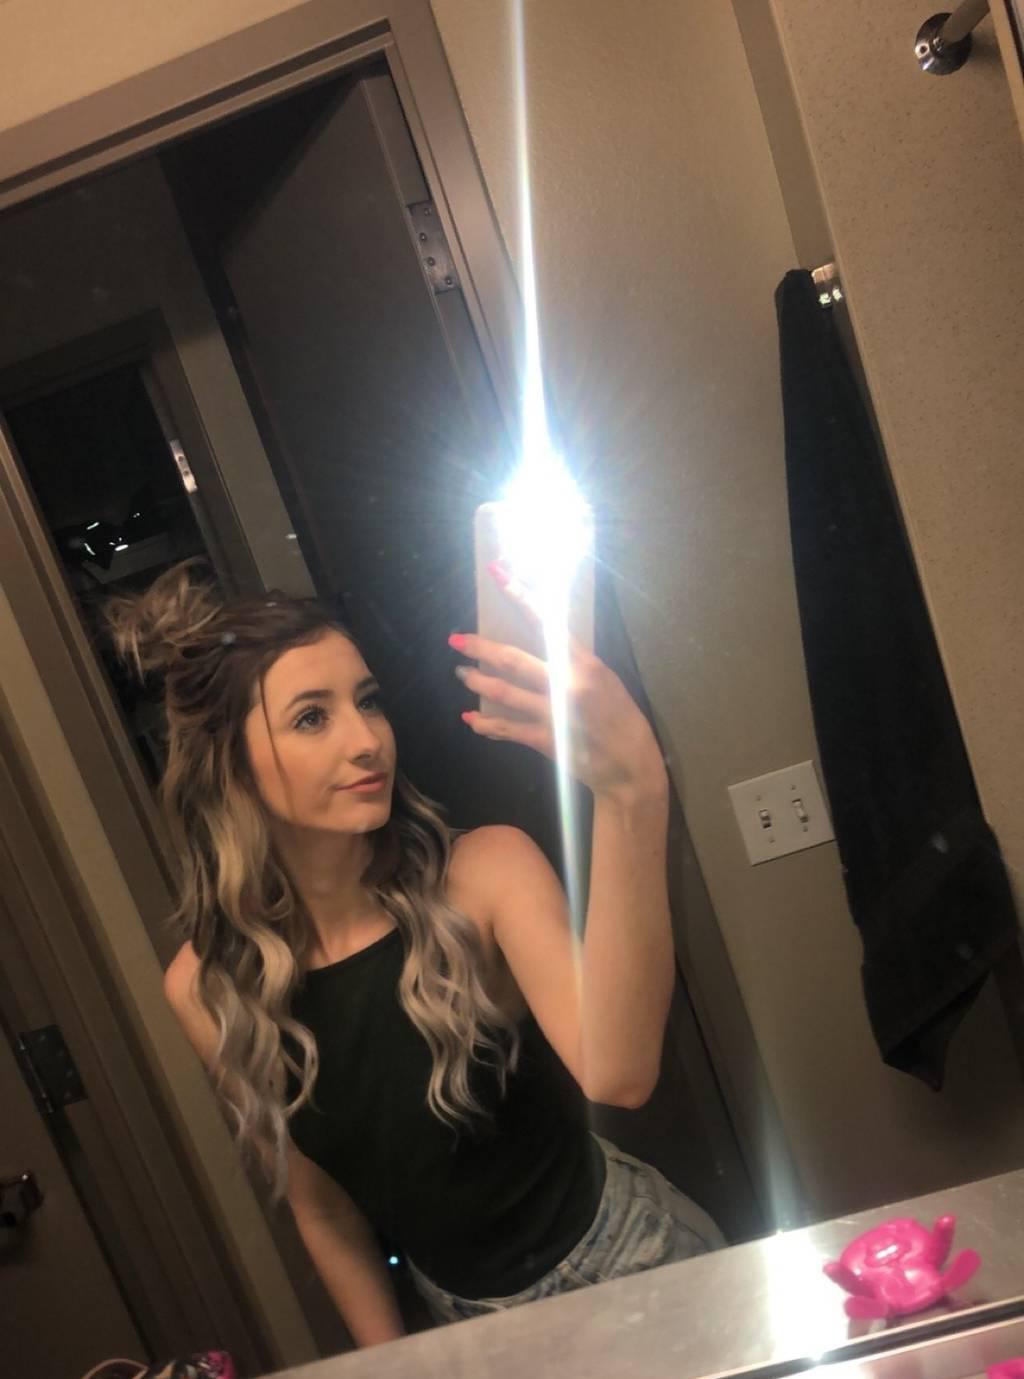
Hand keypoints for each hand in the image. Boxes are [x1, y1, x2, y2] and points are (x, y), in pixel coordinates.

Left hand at [450, 570, 666, 804]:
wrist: (630, 766)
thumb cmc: (621, 717)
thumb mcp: (605, 679)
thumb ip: (575, 663)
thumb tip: (546, 645)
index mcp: (585, 664)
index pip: (547, 623)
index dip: (521, 597)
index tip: (498, 576)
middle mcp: (566, 685)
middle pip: (513, 660)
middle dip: (480, 647)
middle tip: (456, 639)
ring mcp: (553, 713)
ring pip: (504, 692)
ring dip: (478, 681)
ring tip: (462, 673)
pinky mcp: (545, 739)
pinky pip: (507, 729)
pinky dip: (485, 723)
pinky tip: (471, 719)